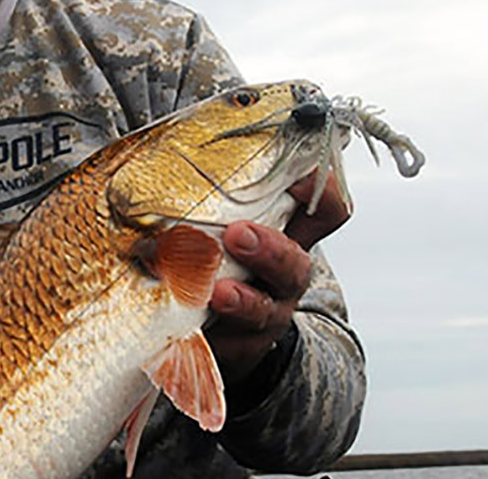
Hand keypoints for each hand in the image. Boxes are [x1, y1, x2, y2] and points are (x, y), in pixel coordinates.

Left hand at [205, 171, 351, 383]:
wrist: (223, 332)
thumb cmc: (218, 257)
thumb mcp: (224, 220)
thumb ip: (211, 190)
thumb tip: (164, 140)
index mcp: (287, 235)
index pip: (323, 207)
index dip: (320, 189)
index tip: (294, 173)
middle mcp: (283, 277)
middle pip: (295, 262)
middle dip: (270, 248)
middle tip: (237, 234)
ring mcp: (265, 315)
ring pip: (265, 309)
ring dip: (243, 299)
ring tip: (219, 292)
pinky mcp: (238, 349)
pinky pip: (231, 348)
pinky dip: (210, 339)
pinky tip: (188, 330)